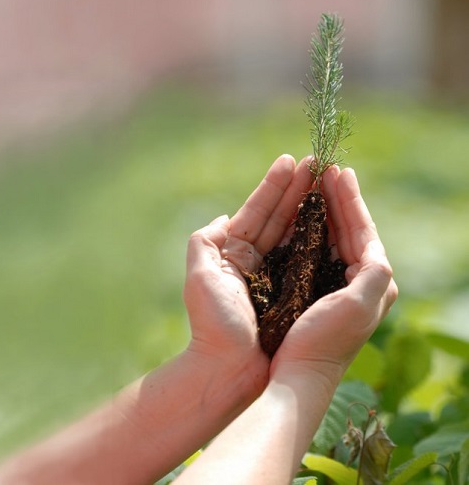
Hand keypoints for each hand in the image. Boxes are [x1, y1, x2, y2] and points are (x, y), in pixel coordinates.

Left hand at [183, 154, 313, 395]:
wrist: (227, 370)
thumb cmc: (211, 324)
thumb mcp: (200, 275)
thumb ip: (205, 240)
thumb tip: (225, 218)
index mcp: (235, 252)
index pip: (257, 210)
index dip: (274, 185)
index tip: (291, 161)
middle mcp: (257, 260)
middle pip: (281, 216)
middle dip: (299, 189)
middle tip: (319, 162)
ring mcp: (277, 275)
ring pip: (297, 232)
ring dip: (311, 205)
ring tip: (328, 179)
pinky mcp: (295, 292)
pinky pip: (309, 258)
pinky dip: (318, 236)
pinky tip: (331, 216)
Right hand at [272, 165, 397, 382]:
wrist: (299, 373)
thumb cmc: (325, 342)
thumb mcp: (359, 306)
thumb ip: (374, 272)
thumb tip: (376, 249)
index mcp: (374, 280)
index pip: (362, 229)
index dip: (350, 199)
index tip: (338, 171)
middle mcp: (360, 279)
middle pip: (349, 228)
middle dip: (337, 198)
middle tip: (326, 168)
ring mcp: (338, 283)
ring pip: (332, 235)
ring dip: (324, 208)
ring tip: (316, 183)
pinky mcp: (317, 287)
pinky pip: (317, 249)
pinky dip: (311, 228)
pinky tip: (303, 215)